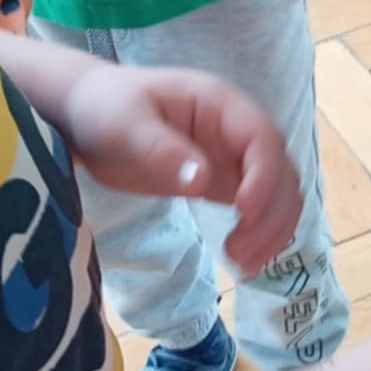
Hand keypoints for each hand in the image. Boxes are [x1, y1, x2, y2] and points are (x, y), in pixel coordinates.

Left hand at [58, 63, 303, 275]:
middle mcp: (238, 131)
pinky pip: (258, 210)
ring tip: (242, 265)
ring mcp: (235, 158)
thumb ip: (162, 150)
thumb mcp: (125, 123)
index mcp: (221, 104)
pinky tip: (244, 262)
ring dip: (272, 230)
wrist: (89, 114)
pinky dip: (260, 236)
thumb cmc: (106, 107)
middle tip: (238, 255)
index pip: (262, 139)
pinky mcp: (224, 183)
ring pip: (278, 195)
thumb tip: (201, 181)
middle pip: (281, 172)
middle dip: (270, 215)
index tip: (244, 212)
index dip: (264, 176)